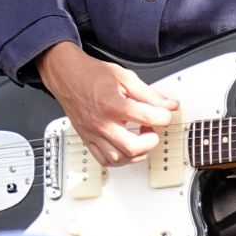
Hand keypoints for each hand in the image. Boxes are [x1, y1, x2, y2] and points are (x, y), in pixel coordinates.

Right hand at [36, 41, 177, 165]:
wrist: (67, 75)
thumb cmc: (92, 75)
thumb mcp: (125, 77)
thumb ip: (149, 94)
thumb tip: (168, 105)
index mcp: (113, 105)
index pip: (148, 118)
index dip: (165, 116)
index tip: (165, 114)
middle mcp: (102, 123)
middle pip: (133, 147)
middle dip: (150, 141)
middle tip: (152, 129)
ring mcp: (93, 133)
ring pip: (119, 159)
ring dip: (136, 153)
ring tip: (140, 139)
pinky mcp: (87, 138)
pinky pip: (103, 160)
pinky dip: (118, 159)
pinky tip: (125, 148)